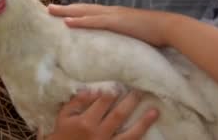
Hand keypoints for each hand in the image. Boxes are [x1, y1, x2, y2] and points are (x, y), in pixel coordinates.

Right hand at [44, 89, 158, 139]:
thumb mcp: (64, 116)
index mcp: (86, 121)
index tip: (122, 82)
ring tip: (154, 111)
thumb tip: (92, 89)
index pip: (103, 102)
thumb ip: (76, 101)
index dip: (114, 91)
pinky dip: (138, 137)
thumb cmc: (63, 134)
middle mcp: (99, 133)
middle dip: (131, 101)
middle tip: (141, 90)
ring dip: (143, 122)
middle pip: (119, 114)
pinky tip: (148, 131)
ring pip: (129, 134)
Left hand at [47, 3, 171, 46]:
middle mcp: (111, 11)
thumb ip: (124, 37)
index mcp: (115, 15)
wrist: (168, 27)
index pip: (91, 12)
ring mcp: (113, 15)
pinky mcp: (116, 22)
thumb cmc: (154, 33)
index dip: (76, 12)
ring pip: (84, 11)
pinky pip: (94, 21)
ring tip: (51, 11)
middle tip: (48, 8)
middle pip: (83, 9)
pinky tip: (67, 22)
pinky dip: (80, 21)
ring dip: (66, 11)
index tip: (62, 13)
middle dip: (65, 8)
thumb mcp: (134, 34)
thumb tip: (118, 46)